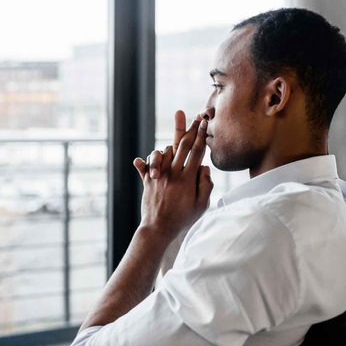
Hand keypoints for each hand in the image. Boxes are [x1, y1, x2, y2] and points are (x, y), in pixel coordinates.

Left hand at [132, 117, 212, 241]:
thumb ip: (206, 185)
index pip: (197, 151)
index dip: (202, 135)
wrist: (159, 229)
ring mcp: (159, 176)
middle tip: (197, 117)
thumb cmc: (183, 219)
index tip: (205, 122)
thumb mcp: (202, 205)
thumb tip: (204, 166)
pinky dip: (143, 163)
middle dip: (191, 129)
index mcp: (188, 178)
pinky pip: (144, 167)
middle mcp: (173, 173)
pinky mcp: (147, 181)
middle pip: (182, 145)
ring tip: (175, 147)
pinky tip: (139, 161)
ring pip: (164, 152)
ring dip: (170, 147)